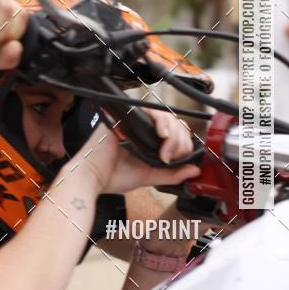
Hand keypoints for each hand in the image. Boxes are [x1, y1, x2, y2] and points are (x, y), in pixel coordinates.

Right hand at [68, 117, 200, 195]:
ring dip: (173, 135)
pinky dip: (162, 122)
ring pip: (166, 117)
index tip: (179, 159)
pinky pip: (152, 111)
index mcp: (147, 140)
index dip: (182, 144)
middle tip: (171, 157)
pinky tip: (162, 136)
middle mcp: (142, 128)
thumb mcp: (150, 176)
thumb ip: (173, 173)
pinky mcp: (128, 115)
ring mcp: (135, 120)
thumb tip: (195, 170)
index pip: (174, 133)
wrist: (93, 178)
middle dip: (180, 142)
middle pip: (174, 123)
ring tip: (166, 152)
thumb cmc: (113, 176)